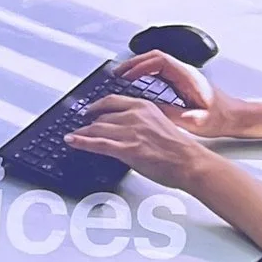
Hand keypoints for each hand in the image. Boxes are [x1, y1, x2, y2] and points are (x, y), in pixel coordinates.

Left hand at [64, 94, 216, 185]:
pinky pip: (98, 143)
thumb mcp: (159, 125)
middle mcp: (135, 115)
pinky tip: (72, 141)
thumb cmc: (179, 148)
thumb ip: (141, 123)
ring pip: (97, 128)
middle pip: (102, 116)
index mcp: (144, 106)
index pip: (112, 101)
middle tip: (79, 127)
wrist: (190, 161)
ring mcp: (130, 132)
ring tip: (72, 135)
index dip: (96, 106)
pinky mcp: (127, 149)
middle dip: (88, 123)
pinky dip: (81, 141)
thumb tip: (126, 129)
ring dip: (81, 132)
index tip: (89, 109)